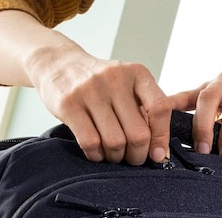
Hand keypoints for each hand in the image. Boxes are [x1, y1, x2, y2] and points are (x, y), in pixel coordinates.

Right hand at [29, 47, 173, 165]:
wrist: (59, 64)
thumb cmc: (100, 82)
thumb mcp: (128, 83)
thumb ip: (147, 109)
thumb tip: (161, 151)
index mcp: (137, 73)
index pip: (160, 108)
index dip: (162, 137)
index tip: (158, 154)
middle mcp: (115, 78)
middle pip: (138, 132)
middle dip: (138, 155)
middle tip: (133, 158)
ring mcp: (90, 90)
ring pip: (114, 141)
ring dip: (116, 157)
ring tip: (114, 154)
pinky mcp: (68, 104)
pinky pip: (90, 142)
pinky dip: (97, 155)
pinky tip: (97, 151)